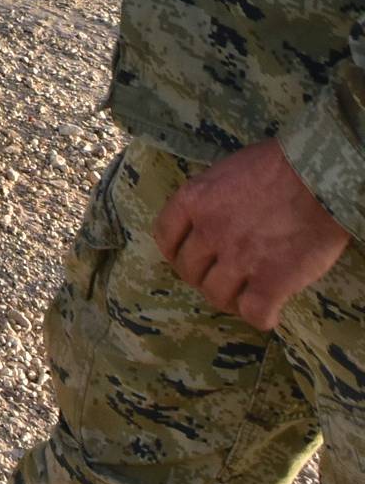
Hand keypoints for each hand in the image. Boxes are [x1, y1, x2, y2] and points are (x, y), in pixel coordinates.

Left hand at [153, 139, 351, 329]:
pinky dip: (261, 318)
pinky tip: (272, 311)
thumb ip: (210, 200)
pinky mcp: (270, 282)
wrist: (318, 177)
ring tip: (249, 294)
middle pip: (190, 271)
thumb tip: (206, 222)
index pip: (165, 237)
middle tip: (227, 277)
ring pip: (216, 296)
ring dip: (231, 300)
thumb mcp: (227, 172)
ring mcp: (238, 259)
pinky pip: (253, 314)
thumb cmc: (276, 166)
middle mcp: (209, 230)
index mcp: (194, 199)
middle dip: (205, 277)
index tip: (194, 258)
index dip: (177, 253)